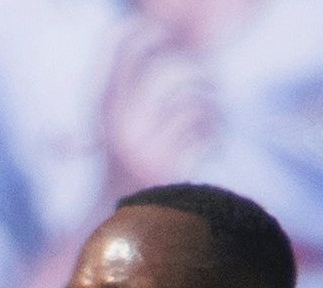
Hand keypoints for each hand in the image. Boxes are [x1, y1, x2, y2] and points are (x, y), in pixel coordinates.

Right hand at [100, 19, 216, 195]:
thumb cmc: (125, 166)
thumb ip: (127, 88)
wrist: (129, 220)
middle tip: (209, 83)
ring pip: (192, 101)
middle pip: (169, 70)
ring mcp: (146, 145)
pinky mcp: (171, 166)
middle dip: (196, 73)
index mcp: (107, 108)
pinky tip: (214, 139)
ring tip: (213, 113)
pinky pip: (204, 131)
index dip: (148, 31)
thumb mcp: (112, 128)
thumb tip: (142, 46)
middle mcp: (123, 123)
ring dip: (210, 106)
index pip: (124, 48)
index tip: (168, 36)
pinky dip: (215, 133)